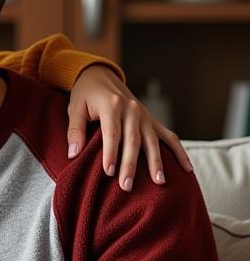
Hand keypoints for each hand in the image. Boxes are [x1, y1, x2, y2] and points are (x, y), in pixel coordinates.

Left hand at [67, 65, 192, 191]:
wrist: (101, 75)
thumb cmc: (85, 95)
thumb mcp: (74, 108)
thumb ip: (75, 131)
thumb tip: (73, 154)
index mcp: (111, 105)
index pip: (112, 133)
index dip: (111, 153)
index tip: (109, 173)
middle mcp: (132, 109)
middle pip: (133, 140)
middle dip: (131, 165)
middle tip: (127, 185)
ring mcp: (145, 115)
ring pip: (152, 141)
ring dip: (156, 162)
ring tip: (158, 182)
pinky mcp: (152, 120)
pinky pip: (169, 136)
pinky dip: (179, 151)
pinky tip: (186, 168)